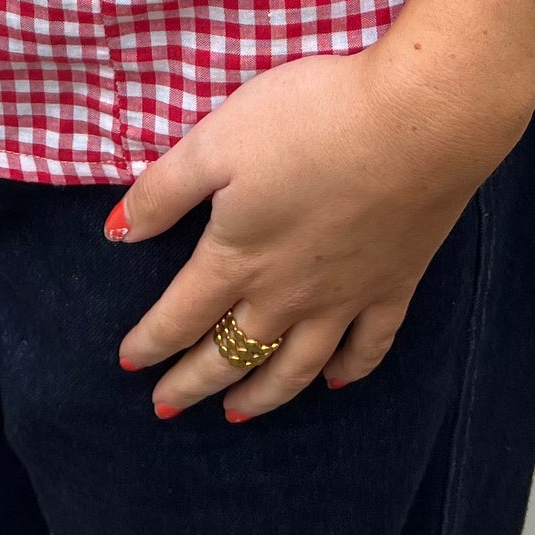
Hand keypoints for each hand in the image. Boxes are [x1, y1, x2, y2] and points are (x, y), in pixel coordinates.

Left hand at [111, 37, 534, 420]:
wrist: (416, 122)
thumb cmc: (307, 121)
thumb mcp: (216, 141)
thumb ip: (163, 192)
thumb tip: (118, 235)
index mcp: (236, 258)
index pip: (181, 316)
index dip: (150, 343)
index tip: (128, 363)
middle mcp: (287, 294)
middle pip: (231, 353)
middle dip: (193, 382)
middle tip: (167, 406)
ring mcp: (346, 297)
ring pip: (294, 366)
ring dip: (261, 395)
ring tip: (236, 413)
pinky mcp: (395, 285)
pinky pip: (367, 348)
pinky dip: (347, 372)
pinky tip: (334, 382)